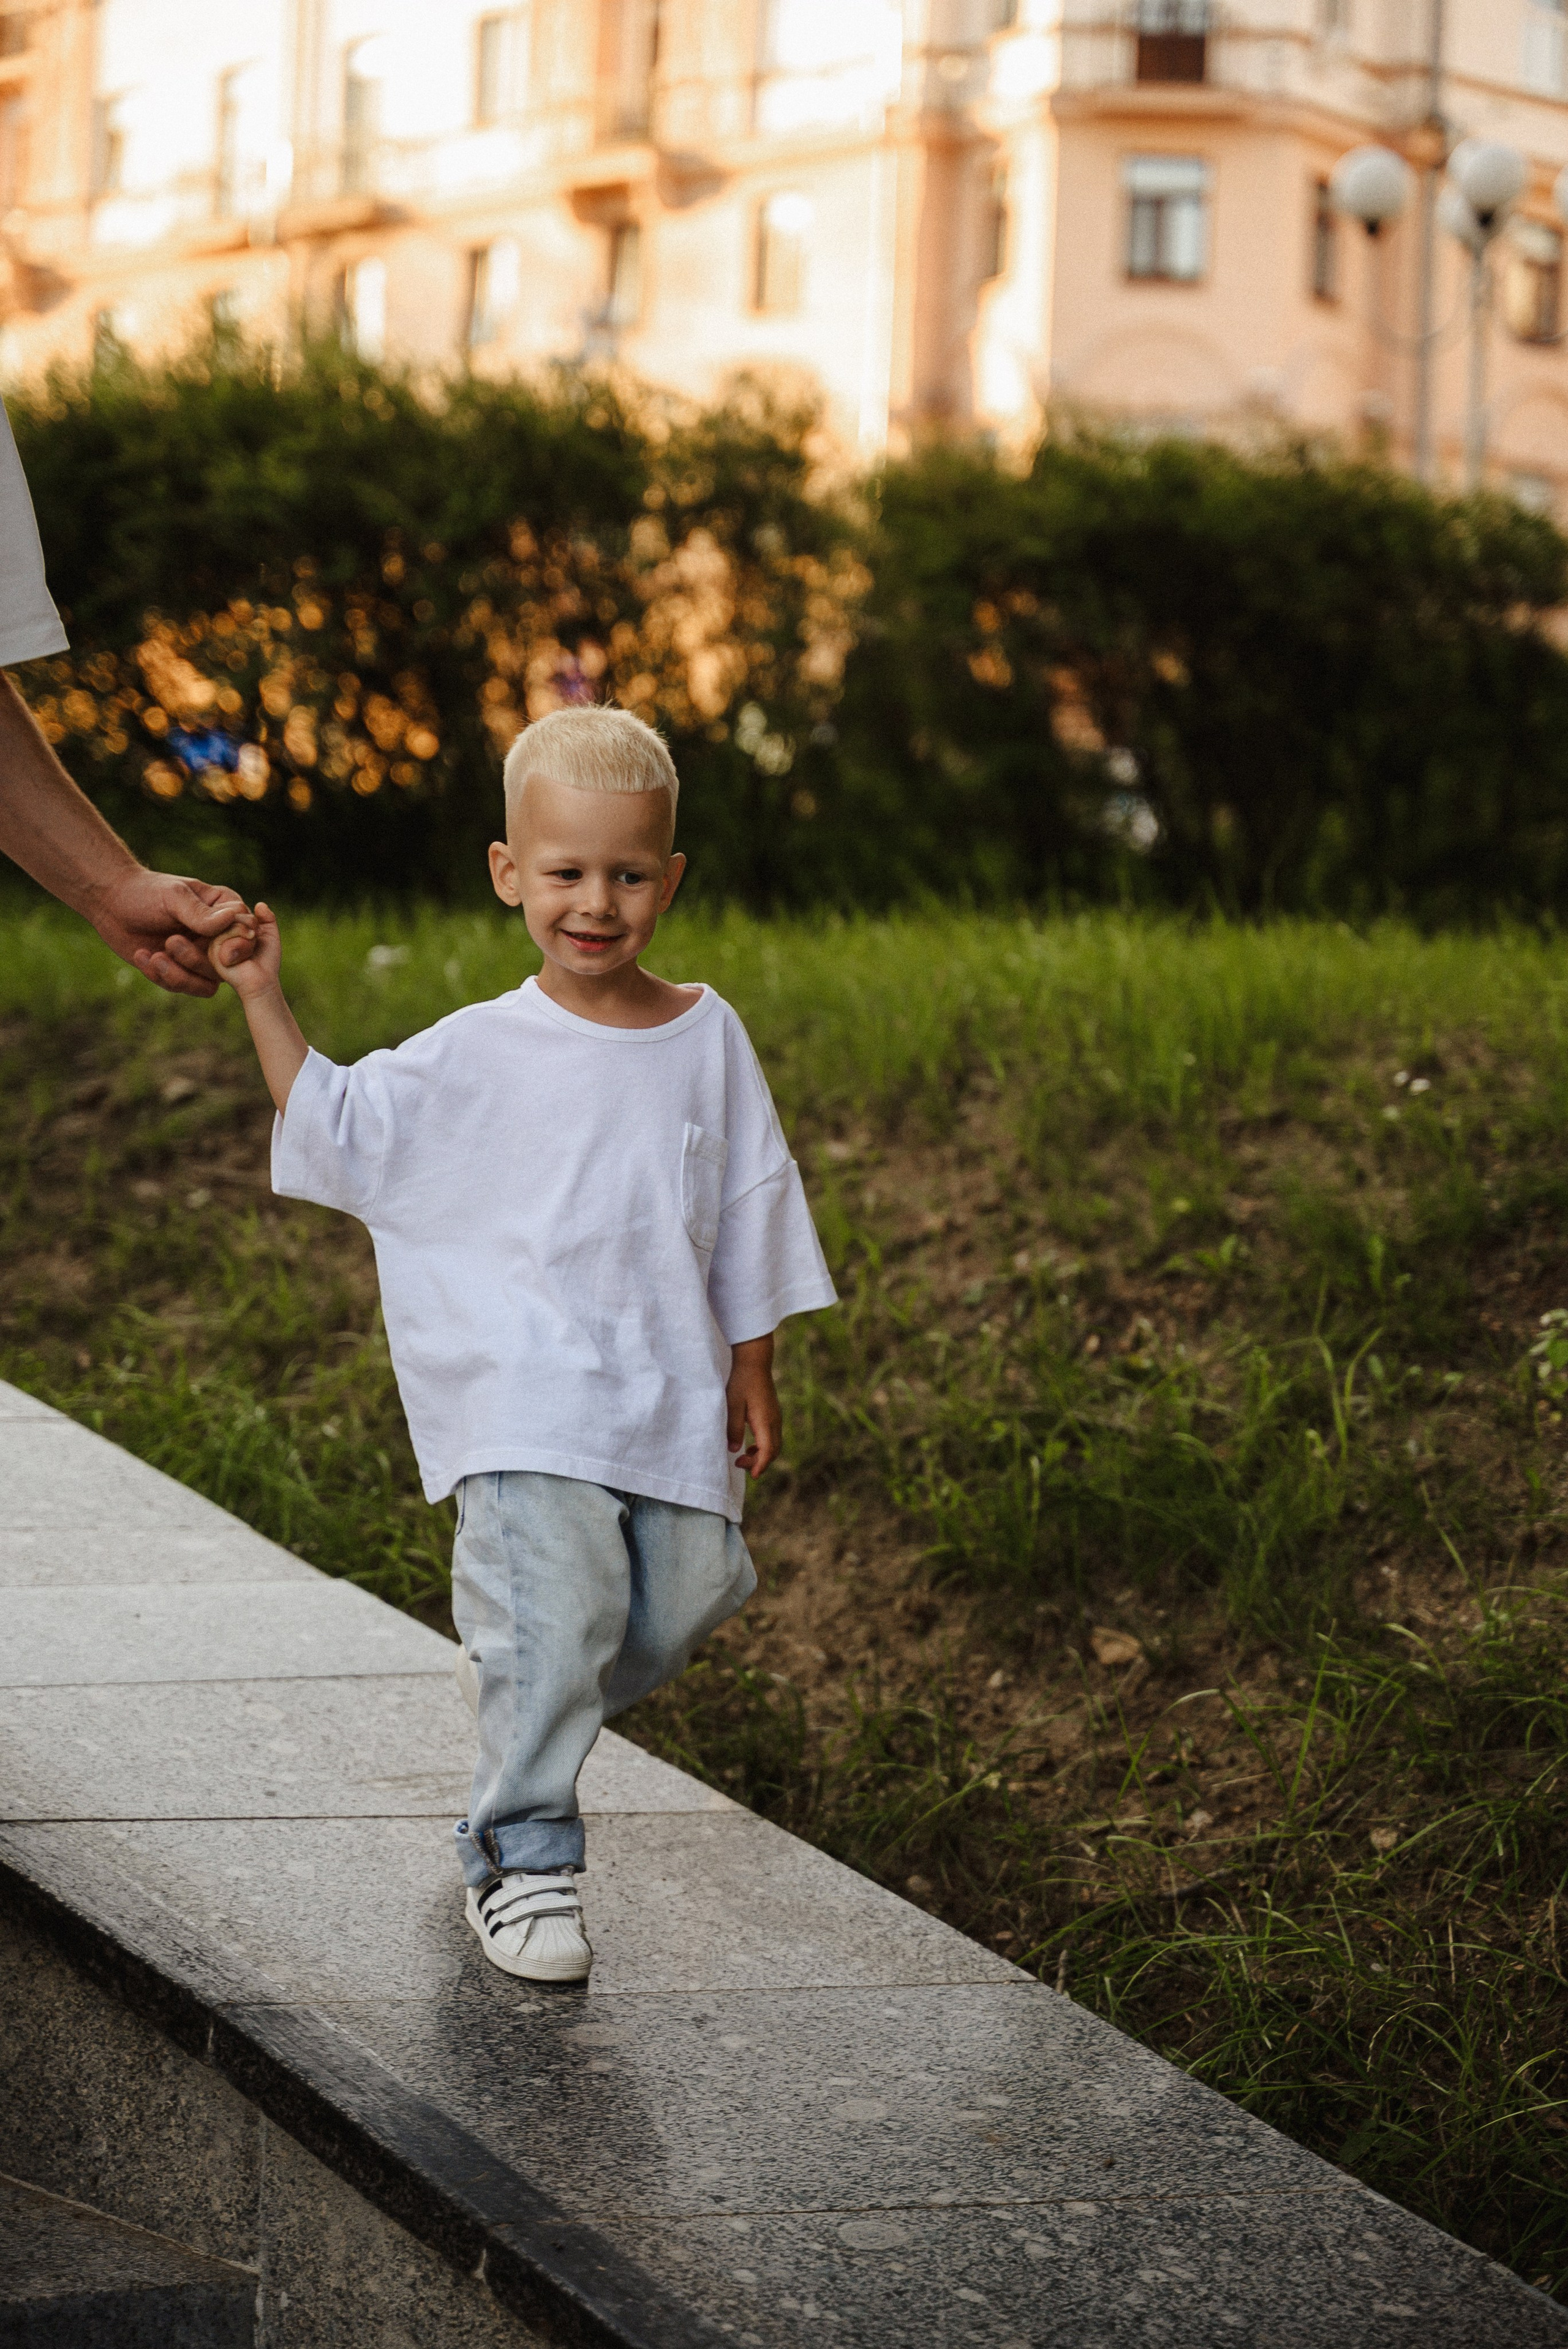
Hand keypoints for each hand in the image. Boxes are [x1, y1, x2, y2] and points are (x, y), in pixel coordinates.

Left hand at [90, 868, 255, 997]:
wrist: (111, 903)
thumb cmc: (145, 891)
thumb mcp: (174, 897)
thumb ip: (201, 913)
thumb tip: (233, 919)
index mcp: (224, 910)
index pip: (246, 933)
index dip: (239, 947)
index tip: (221, 953)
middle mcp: (217, 936)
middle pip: (229, 966)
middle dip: (198, 961)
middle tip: (170, 942)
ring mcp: (200, 956)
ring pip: (208, 983)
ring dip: (180, 976)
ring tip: (154, 957)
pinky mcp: (180, 971)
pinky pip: (183, 987)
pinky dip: (162, 977)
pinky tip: (142, 955)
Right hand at [212, 900, 280, 1000]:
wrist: (263, 982)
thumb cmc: (265, 961)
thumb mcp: (269, 935)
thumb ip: (267, 917)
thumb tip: (260, 904)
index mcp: (228, 928)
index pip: (235, 908)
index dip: (251, 919)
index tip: (255, 936)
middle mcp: (217, 934)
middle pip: (232, 912)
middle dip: (250, 926)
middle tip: (252, 944)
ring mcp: (213, 942)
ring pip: (230, 923)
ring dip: (247, 937)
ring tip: (248, 952)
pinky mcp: (212, 952)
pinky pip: (226, 935)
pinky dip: (241, 946)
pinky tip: (242, 959)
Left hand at [726, 1334, 780, 1478]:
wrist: (754, 1362)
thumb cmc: (742, 1382)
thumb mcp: (732, 1405)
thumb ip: (733, 1428)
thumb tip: (735, 1450)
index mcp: (765, 1421)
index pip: (768, 1451)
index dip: (760, 1465)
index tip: (752, 1475)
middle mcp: (775, 1421)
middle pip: (773, 1451)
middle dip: (759, 1463)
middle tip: (739, 1464)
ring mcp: (776, 1417)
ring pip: (774, 1444)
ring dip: (761, 1454)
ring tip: (743, 1457)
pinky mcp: (773, 1413)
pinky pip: (773, 1436)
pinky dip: (763, 1446)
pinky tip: (750, 1444)